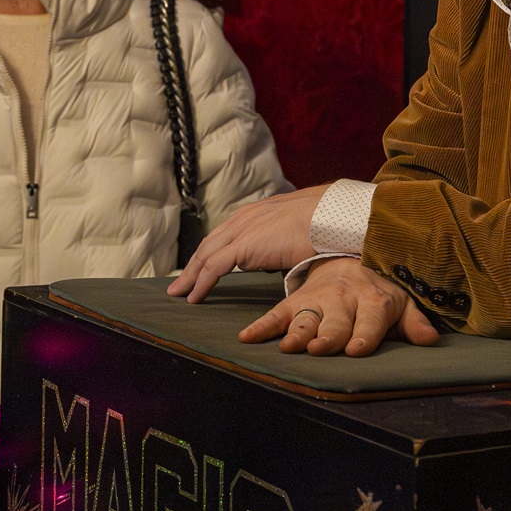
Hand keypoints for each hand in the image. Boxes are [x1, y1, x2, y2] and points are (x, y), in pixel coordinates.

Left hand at [167, 185, 329, 302]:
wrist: (330, 215)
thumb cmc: (323, 224)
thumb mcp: (296, 232)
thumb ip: (282, 244)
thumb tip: (280, 260)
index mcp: (256, 213)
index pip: (224, 235)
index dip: (210, 253)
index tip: (202, 268)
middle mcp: (244, 218)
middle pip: (209, 244)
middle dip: (192, 265)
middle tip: (180, 283)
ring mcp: (242, 230)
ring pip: (205, 256)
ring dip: (190, 276)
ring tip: (180, 293)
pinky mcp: (243, 246)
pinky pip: (213, 268)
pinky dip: (201, 283)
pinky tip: (195, 297)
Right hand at [239, 258, 439, 357]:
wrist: (349, 255)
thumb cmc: (378, 288)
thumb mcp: (401, 302)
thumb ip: (413, 322)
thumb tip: (430, 339)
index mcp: (373, 300)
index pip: (371, 320)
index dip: (364, 335)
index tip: (356, 348)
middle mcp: (344, 299)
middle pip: (335, 323)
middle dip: (328, 336)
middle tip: (318, 348)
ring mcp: (317, 299)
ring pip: (305, 319)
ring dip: (297, 333)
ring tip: (289, 346)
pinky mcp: (295, 300)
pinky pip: (276, 314)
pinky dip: (262, 326)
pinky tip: (248, 337)